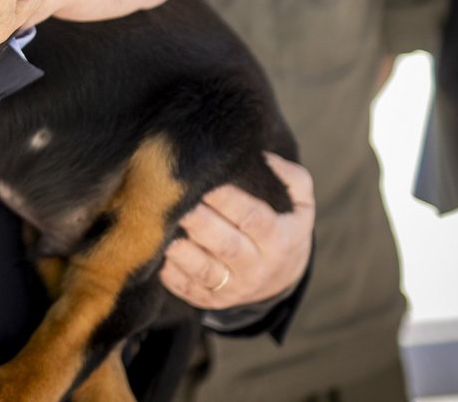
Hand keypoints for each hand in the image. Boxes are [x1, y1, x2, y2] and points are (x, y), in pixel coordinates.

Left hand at [161, 154, 314, 310]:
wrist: (282, 276)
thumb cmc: (284, 227)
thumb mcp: (300, 203)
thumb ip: (290, 177)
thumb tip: (265, 157)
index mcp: (278, 238)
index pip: (252, 217)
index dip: (228, 199)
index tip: (206, 179)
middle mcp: (257, 267)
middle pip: (225, 245)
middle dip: (198, 220)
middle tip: (175, 198)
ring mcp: (233, 287)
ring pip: (203, 270)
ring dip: (180, 250)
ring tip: (161, 225)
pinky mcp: (211, 300)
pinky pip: (187, 289)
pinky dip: (169, 273)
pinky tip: (157, 251)